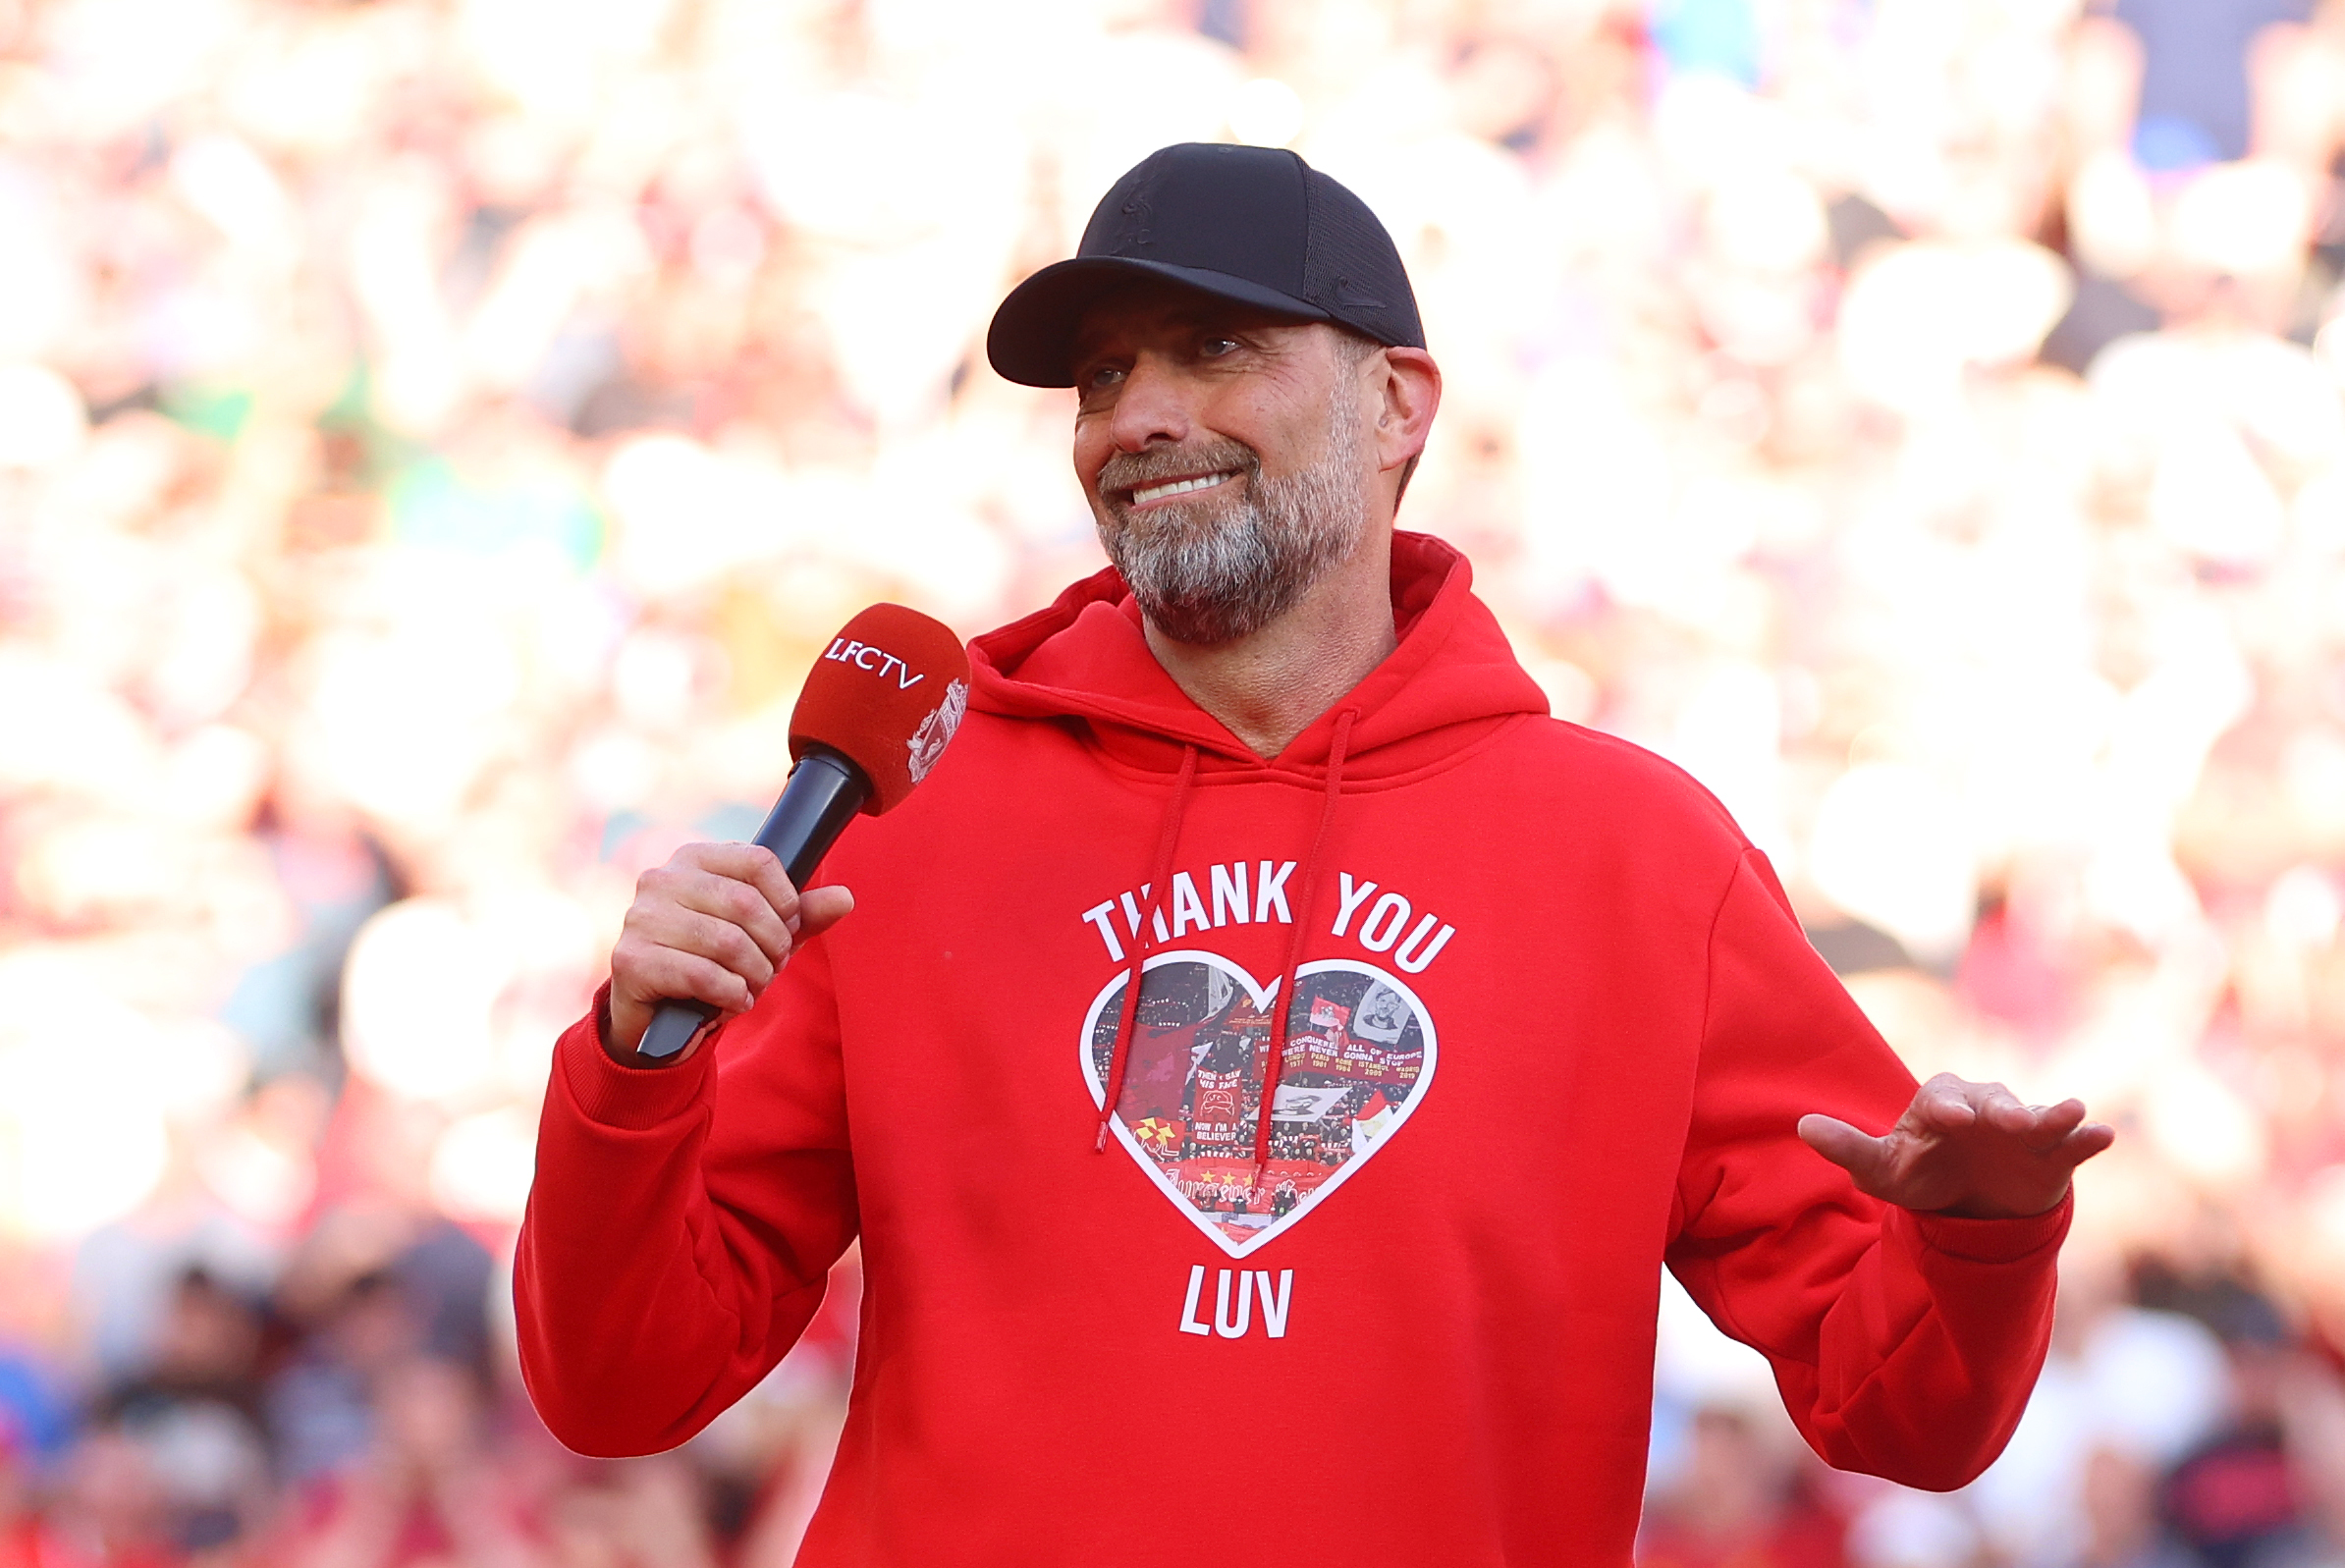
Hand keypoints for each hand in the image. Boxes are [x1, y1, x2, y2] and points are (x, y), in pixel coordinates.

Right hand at [606, 843, 854, 1060]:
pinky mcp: (631, 960)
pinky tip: (734, 1001)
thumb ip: (801, 915)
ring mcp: (641, 918)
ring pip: (727, 942)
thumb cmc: (713, 963)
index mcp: (694, 858)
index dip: (787, 900)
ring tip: (754, 986)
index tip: (789, 927)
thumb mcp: (762, 936)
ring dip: (755, 975)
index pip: (759, 860)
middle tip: (773, 967)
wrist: (658, 1015)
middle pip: (747, 904)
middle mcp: (661, 879)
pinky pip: (702, 975)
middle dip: (774, 945)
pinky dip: (731, 995)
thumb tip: (845, 898)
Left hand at [1798, 1073, 2113, 1218]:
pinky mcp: (2055, 1155)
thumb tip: (1802, 1126)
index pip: (1941, 1098)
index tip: (1954, 1120)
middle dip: (2003, 1109)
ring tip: (2071, 1112)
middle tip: (2011, 1122)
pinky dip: (2088, 1137)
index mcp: (1940, 1103)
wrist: (1969, 1206)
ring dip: (2053, 1114)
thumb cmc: (1920, 1175)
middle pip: (1995, 1100)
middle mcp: (1985, 1107)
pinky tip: (2105, 1136)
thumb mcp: (1882, 1170)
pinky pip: (2074, 1142)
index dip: (1948, 1107)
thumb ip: (1848, 1147)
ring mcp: (2024, 1130)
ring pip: (2040, 1114)